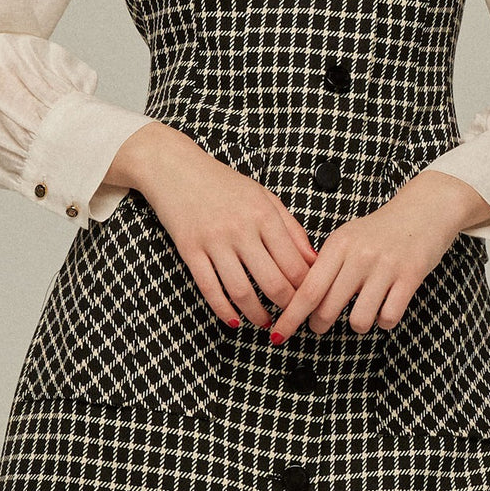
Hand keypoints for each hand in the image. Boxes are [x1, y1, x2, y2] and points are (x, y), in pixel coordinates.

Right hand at [132, 127, 318, 328]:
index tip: (309, 299)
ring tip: (265, 322)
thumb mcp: (264, 197)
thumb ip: (291, 228)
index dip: (305, 288)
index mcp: (263, 214)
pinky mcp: (189, 250)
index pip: (294, 263)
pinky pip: (209, 289)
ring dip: (256, 314)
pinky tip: (234, 320)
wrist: (175, 168)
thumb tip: (314, 260)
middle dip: (286, 307)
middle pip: (272, 282)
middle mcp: (241, 228)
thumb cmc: (223, 183)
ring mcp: (213, 240)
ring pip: (241, 291)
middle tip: (291, 317)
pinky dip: (223, 311)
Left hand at [268, 171, 489, 343]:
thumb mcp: (348, 237)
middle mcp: (359, 256)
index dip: (291, 317)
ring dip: (357, 324)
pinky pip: (388, 318)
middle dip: (319, 325)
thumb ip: (326, 264)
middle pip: (327, 308)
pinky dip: (384, 321)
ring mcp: (385, 267)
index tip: (278, 334)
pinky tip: (384, 308)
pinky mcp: (410, 277)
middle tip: (320, 325)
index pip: (307, 289)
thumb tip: (301, 299)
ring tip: (361, 312)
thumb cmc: (381, 229)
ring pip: (358, 320)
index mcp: (338, 244)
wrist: (425, 209)